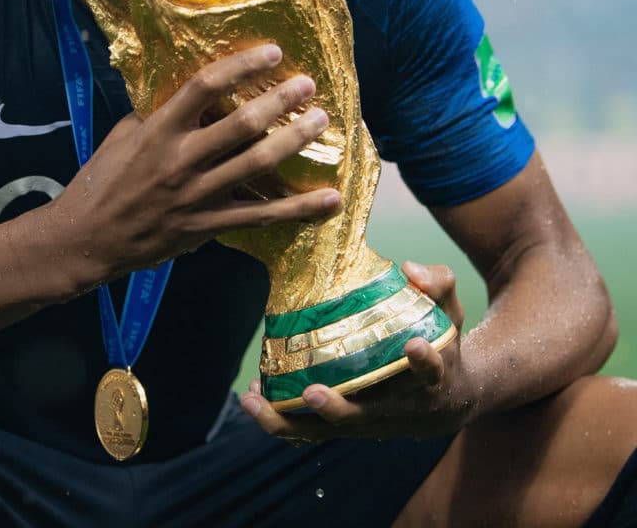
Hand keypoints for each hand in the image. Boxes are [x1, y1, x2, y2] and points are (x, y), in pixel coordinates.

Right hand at [55, 44, 342, 277]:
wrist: (87, 238)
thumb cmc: (103, 180)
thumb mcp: (124, 136)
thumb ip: (159, 115)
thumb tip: (196, 95)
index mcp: (158, 130)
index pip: (204, 86)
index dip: (241, 66)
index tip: (272, 53)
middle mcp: (180, 160)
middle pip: (241, 124)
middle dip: (280, 101)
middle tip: (308, 85)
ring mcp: (197, 196)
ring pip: (256, 164)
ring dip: (294, 140)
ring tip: (321, 121)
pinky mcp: (208, 226)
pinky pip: (262, 216)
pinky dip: (299, 209)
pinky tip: (330, 199)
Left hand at [241, 262, 477, 442]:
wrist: (446, 401)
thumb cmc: (441, 344)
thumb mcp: (448, 312)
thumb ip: (437, 283)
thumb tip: (410, 269)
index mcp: (430, 379)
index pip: (432, 371)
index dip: (425, 361)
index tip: (415, 346)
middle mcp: (396, 408)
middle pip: (364, 416)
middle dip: (336, 408)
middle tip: (312, 393)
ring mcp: (367, 421)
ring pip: (325, 431)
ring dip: (287, 420)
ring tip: (252, 399)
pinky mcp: (347, 425)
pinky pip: (309, 429)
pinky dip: (280, 417)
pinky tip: (252, 395)